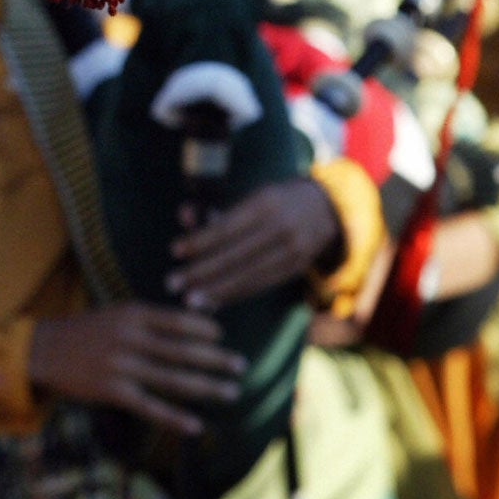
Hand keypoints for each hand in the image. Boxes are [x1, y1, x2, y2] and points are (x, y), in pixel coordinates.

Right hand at [28, 302, 242, 434]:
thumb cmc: (84, 331)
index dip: (205, 329)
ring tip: (231, 392)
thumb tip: (190, 323)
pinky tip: (196, 426)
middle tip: (242, 365)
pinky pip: (151, 407)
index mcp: (131, 314)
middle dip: (216, 359)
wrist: (42, 350)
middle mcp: (129, 338)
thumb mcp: (114, 314)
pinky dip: (175, 418)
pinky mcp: (112, 391)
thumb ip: (148, 319)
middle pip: (183, 351)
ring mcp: (121, 366)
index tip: (223, 337)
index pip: (179, 321)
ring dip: (207, 387)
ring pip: (174, 380)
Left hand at [170, 178, 340, 309]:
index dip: (200, 241)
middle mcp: (282, 228)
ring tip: (189, 301)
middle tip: (172, 283)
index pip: (227, 227)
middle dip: (201, 272)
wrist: (327, 208)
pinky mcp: (297, 268)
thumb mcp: (249, 196)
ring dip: (216, 291)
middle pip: (236, 255)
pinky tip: (214, 301)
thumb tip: (184, 216)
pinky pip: (261, 285)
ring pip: (249, 275)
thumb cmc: (273, 200)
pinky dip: (235, 295)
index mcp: (266, 203)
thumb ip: (215, 208)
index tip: (173, 251)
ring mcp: (293, 251)